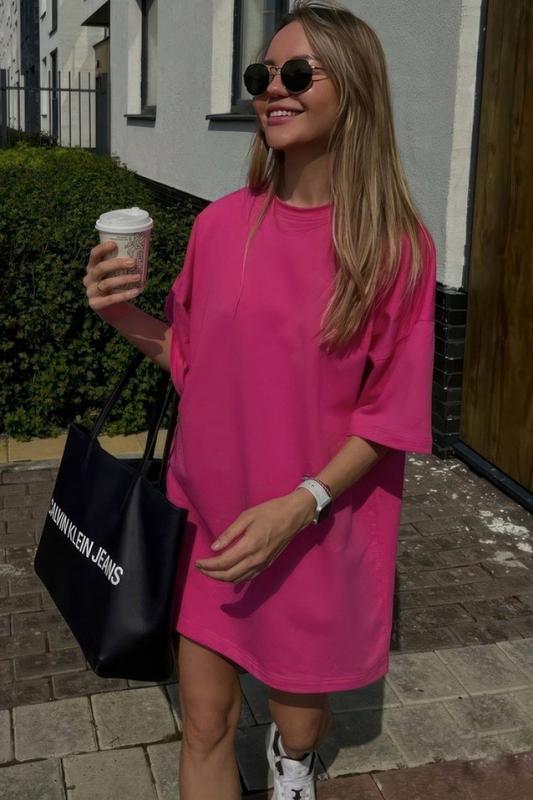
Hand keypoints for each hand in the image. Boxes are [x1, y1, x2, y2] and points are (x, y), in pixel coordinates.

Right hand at [83, 241, 142, 311]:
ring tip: (138, 277)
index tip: (114, 244)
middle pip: (101, 268)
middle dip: (117, 264)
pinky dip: (124, 295)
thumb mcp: (115, 274)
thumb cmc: (116, 286)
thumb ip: (122, 265)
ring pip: (107, 283)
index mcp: (92, 267)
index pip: (94, 255)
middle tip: (133, 262)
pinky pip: (111, 299)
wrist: (112, 309)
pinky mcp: (95, 304)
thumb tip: (143, 254)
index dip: (102, 248)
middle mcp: (89, 278)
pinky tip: (136, 292)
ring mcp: (91, 291)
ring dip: (124, 279)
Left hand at [195, 490, 316, 583]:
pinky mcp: (267, 564)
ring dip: (222, 578)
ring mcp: (263, 564)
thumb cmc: (270, 511)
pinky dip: (235, 578)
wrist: (295, 516)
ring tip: (211, 570)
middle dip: (212, 574)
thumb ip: (230, 533)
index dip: (208, 565)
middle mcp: (256, 559)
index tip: (198, 562)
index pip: (223, 562)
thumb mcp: (247, 516)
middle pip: (229, 575)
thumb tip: (214, 548)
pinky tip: (229, 573)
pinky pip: (248, 577)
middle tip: (201, 567)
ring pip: (238, 579)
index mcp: (249, 545)